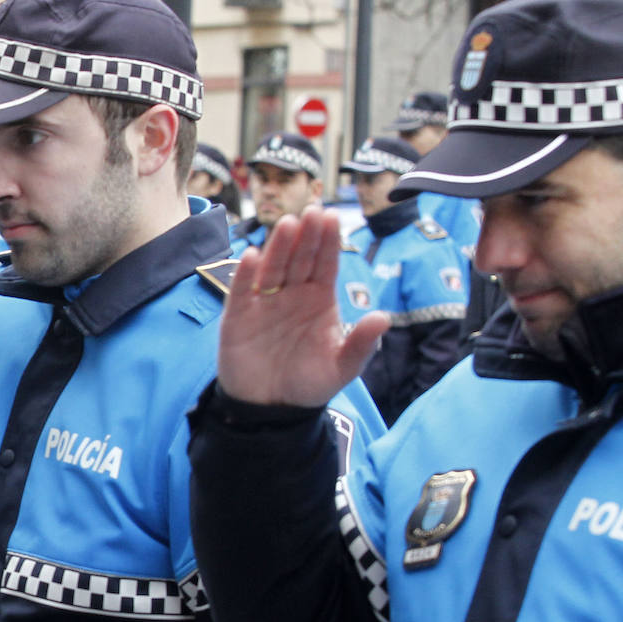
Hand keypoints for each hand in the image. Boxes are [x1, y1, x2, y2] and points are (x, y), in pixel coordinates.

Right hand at [218, 206, 389, 406]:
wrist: (272, 409)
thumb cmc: (309, 384)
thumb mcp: (342, 369)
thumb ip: (362, 344)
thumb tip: (383, 317)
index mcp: (319, 299)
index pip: (325, 263)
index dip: (329, 241)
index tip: (333, 217)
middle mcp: (292, 294)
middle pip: (300, 259)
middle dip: (306, 236)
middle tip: (313, 212)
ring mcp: (264, 302)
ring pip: (273, 268)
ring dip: (279, 246)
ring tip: (288, 225)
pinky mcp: (239, 316)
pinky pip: (242, 291)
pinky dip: (245, 274)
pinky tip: (252, 256)